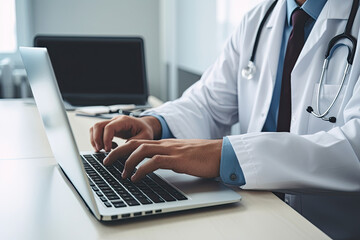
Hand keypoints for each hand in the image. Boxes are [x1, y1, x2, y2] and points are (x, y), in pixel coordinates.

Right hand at [89, 115, 161, 151]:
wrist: (146, 126)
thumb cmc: (146, 130)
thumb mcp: (145, 137)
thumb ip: (133, 142)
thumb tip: (121, 150)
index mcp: (124, 121)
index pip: (109, 127)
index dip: (105, 139)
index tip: (107, 150)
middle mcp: (115, 120)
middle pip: (97, 126)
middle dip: (96, 139)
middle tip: (100, 151)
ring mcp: (111, 123)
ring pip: (95, 128)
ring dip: (95, 140)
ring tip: (103, 150)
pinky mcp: (109, 128)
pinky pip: (98, 132)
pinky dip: (99, 141)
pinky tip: (110, 148)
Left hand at [103, 138, 222, 181]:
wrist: (220, 153)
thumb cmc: (203, 156)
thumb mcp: (181, 155)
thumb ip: (168, 157)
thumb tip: (156, 165)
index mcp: (165, 143)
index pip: (139, 141)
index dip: (124, 148)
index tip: (113, 156)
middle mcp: (165, 144)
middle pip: (135, 143)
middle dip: (118, 151)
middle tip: (106, 161)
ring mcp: (171, 150)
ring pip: (141, 150)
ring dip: (127, 161)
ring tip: (121, 173)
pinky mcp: (177, 159)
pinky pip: (154, 162)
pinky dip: (141, 169)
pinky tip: (136, 178)